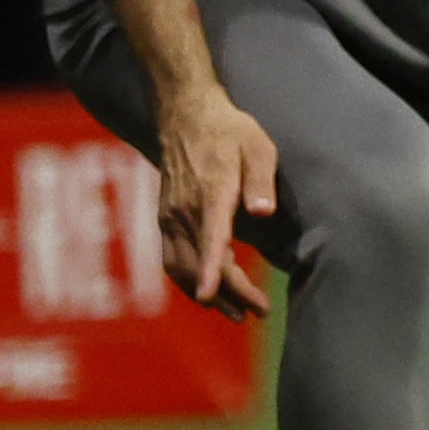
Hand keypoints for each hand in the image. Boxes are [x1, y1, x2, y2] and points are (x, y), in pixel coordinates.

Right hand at [153, 82, 273, 321]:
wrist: (186, 115)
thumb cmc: (231, 131)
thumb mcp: (258, 147)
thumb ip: (261, 181)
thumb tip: (263, 212)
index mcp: (211, 194)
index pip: (210, 239)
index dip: (211, 270)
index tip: (210, 296)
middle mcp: (184, 211)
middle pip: (200, 263)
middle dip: (227, 293)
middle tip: (257, 313)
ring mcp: (170, 216)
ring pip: (181, 267)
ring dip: (206, 293)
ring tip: (235, 313)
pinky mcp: (164, 218)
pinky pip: (172, 259)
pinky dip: (188, 280)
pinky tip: (207, 290)